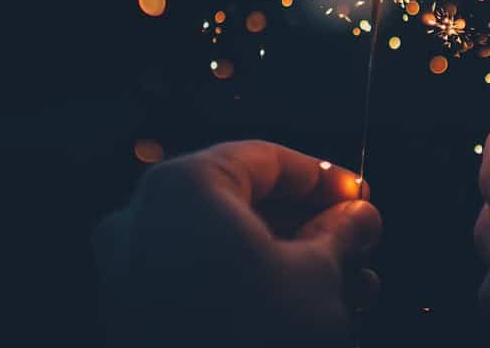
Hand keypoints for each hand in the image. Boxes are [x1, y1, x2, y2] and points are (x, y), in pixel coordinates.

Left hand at [94, 140, 381, 346]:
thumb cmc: (257, 338)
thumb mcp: (319, 277)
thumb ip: (341, 233)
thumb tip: (359, 216)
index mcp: (184, 188)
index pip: (264, 159)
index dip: (323, 176)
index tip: (359, 195)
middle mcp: (143, 220)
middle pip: (243, 202)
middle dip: (310, 225)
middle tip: (358, 243)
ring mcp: (129, 272)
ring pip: (224, 245)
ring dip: (288, 260)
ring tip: (349, 286)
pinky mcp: (133, 318)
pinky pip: (199, 280)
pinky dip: (249, 284)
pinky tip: (305, 309)